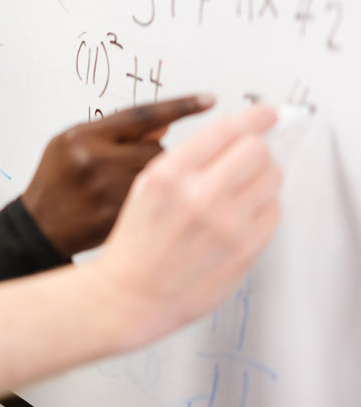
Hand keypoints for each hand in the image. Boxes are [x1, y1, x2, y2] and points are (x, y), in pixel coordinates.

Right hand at [21, 95, 215, 257]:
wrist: (40, 227)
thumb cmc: (56, 180)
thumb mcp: (73, 144)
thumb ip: (116, 131)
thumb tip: (166, 121)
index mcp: (82, 137)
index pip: (141, 114)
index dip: (180, 105)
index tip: (210, 100)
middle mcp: (95, 160)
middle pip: (156, 148)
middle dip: (153, 156)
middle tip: (132, 168)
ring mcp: (107, 192)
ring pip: (160, 176)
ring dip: (156, 180)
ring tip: (128, 188)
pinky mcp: (119, 217)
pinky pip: (156, 202)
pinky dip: (154, 204)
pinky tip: (136, 209)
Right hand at [94, 105, 280, 344]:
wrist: (132, 293)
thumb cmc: (136, 241)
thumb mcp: (144, 186)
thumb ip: (185, 159)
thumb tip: (231, 133)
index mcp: (168, 175)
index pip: (226, 130)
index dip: (253, 116)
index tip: (265, 113)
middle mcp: (199, 196)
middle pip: (257, 150)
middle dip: (257, 147)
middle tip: (250, 154)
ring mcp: (226, 225)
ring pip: (272, 179)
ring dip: (263, 176)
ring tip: (243, 186)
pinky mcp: (245, 249)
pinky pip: (275, 212)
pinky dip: (264, 206)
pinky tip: (242, 213)